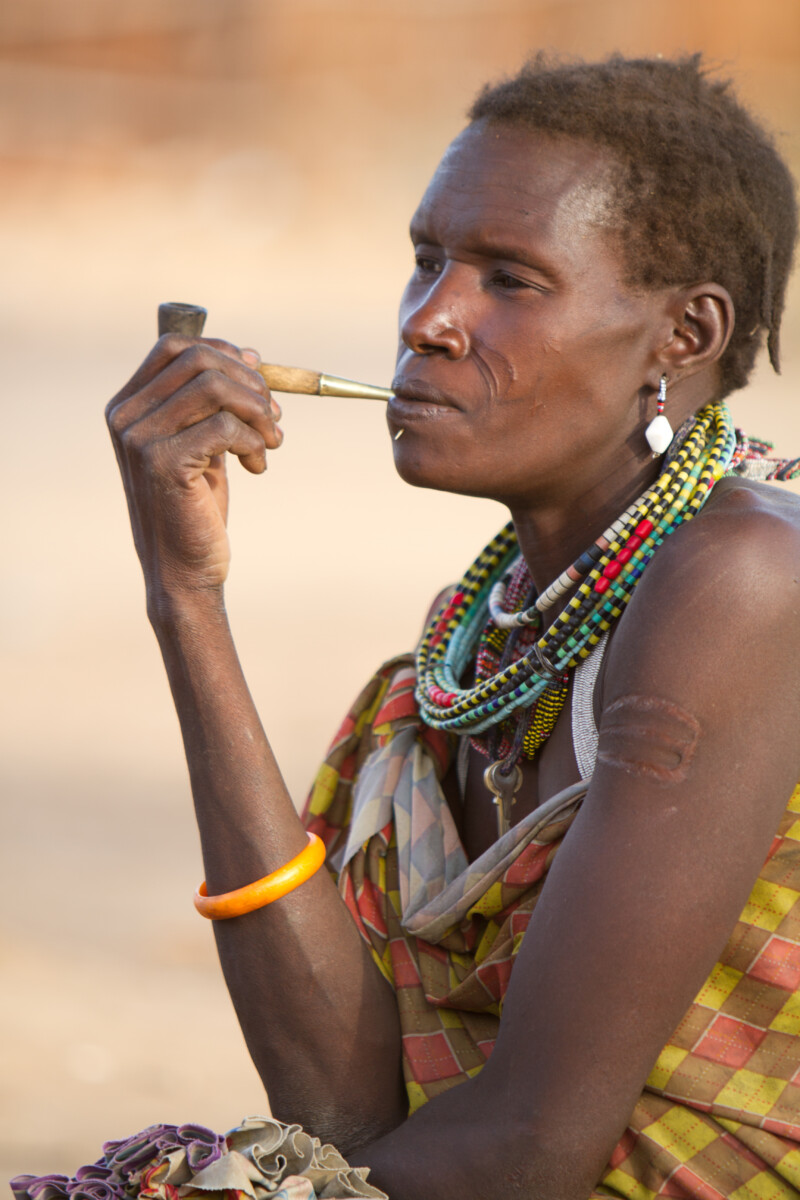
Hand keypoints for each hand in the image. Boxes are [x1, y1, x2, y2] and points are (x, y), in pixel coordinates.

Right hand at [106, 335, 281, 603]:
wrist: (185, 570)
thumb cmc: (196, 507)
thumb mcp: (204, 443)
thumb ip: (215, 403)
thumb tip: (251, 355)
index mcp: (128, 405)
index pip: (174, 346)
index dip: (224, 352)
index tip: (259, 377)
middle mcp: (126, 416)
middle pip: (198, 360)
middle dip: (249, 382)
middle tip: (273, 417)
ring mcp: (139, 439)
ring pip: (215, 388)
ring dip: (257, 412)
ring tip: (271, 443)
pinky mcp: (162, 463)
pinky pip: (224, 426)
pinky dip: (253, 441)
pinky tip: (257, 466)